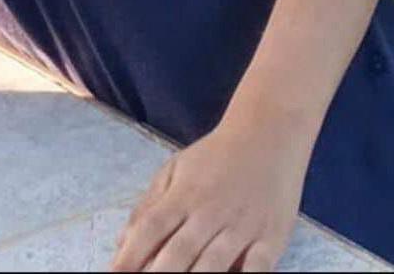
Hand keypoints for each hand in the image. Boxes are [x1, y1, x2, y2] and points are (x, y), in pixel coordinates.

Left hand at [112, 113, 311, 272]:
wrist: (269, 133)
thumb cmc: (217, 155)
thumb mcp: (176, 168)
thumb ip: (149, 204)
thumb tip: (122, 243)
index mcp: (184, 194)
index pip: (151, 228)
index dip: (130, 255)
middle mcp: (211, 211)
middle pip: (179, 252)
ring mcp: (242, 225)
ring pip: (214, 265)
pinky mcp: (271, 237)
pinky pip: (257, 268)